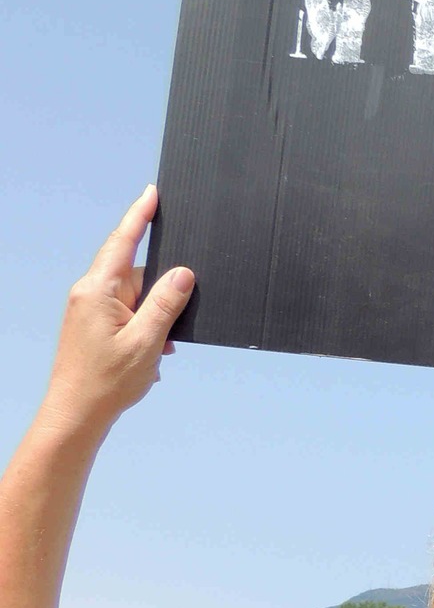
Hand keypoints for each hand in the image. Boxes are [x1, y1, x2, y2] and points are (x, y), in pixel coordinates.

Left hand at [41, 188, 194, 436]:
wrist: (76, 414)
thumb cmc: (106, 382)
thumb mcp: (147, 340)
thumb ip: (166, 303)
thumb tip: (184, 274)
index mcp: (98, 290)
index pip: (123, 241)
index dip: (140, 216)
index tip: (152, 193)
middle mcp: (90, 293)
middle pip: (137, 275)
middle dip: (161, 296)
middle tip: (172, 327)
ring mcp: (89, 309)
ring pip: (135, 298)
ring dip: (154, 320)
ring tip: (157, 352)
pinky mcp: (92, 325)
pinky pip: (127, 314)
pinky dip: (144, 330)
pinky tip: (151, 356)